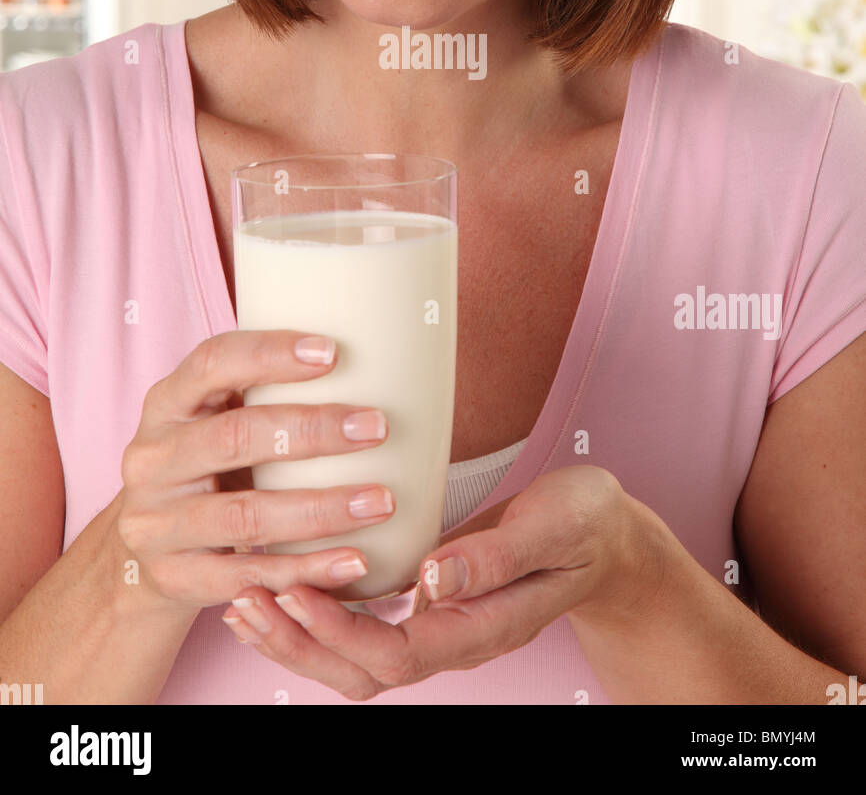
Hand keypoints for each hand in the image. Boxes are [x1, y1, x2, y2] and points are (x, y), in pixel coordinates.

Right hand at [117, 329, 395, 613]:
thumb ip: (262, 393)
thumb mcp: (213, 420)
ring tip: (381, 501)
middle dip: (311, 431)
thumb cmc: (206, 468)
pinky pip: (248, 576)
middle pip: (234, 438)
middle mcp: (152, 460)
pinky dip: (306, 570)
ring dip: (321, 509)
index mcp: (165, 405)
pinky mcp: (174, 577)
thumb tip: (370, 356)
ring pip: (246, 516)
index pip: (211, 364)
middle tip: (376, 427)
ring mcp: (157, 524)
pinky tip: (354, 560)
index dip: (269, 355)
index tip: (333, 353)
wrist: (145, 554)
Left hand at [222, 465, 656, 699]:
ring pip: (355, 657)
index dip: (339, 631)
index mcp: (480, 626)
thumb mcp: (553, 527)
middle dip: (299, 643)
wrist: (605, 535)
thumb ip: (497, 556)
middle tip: (246, 600)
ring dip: (297, 636)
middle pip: (362, 671)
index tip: (295, 591)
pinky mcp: (426, 601)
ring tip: (245, 600)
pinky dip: (316, 612)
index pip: (396, 654)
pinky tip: (283, 583)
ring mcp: (437, 623)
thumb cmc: (584, 526)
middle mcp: (452, 636)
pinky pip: (363, 625)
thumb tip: (431, 578)